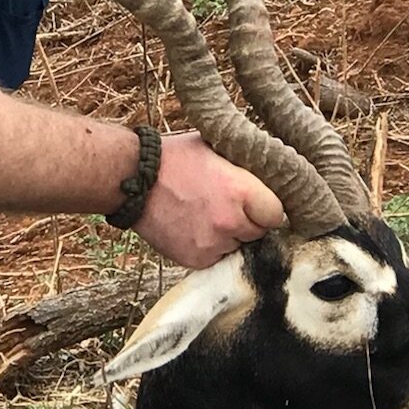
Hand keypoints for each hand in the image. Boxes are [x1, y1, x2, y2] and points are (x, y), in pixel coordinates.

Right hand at [134, 130, 285, 268]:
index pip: (276, 214)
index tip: (258, 202)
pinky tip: (192, 226)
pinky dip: (208, 247)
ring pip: (237, 246)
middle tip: (227, 206)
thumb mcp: (216, 148)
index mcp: (241, 191)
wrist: (131, 179)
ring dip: (228, 236)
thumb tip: (269, 171)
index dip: (268, 207)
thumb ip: (244, 167)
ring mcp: (212, 244)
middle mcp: (230, 222)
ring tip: (204, 215)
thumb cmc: (174, 158)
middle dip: (248, 221)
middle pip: (259, 233)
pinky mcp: (195, 260)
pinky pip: (215, 257)